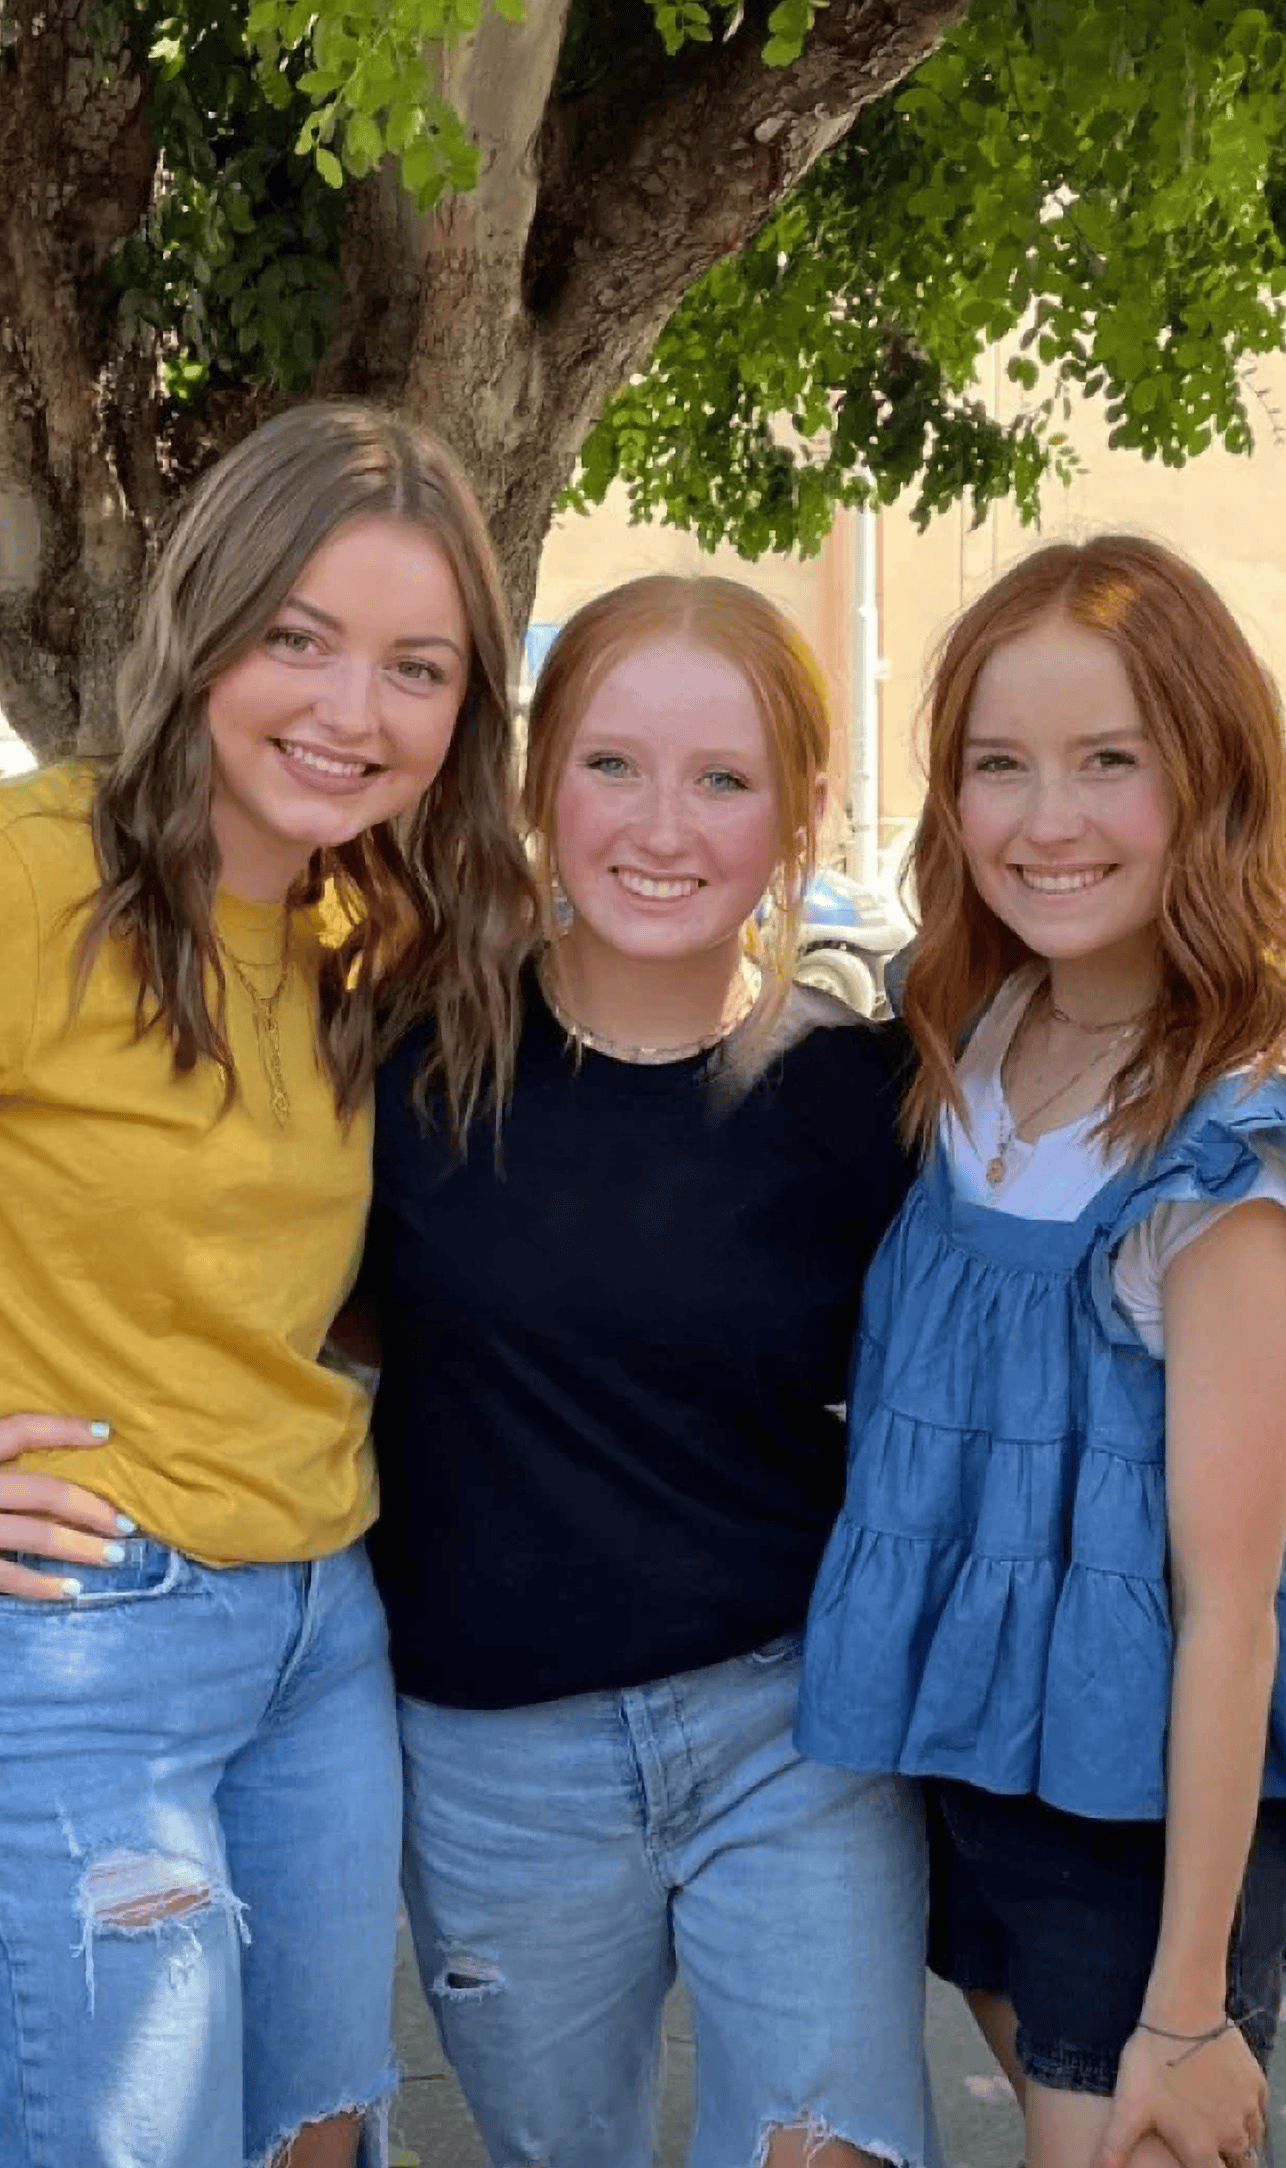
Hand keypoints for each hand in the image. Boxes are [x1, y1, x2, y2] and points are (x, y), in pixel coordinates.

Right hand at [0, 1413, 130, 1599]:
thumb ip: (4, 1458)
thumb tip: (45, 1455)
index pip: (21, 1431)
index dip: (63, 1429)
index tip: (106, 1432)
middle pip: (43, 1491)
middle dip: (90, 1506)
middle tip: (128, 1523)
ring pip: (35, 1535)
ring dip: (80, 1547)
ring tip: (115, 1557)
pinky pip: (8, 1576)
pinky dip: (42, 1585)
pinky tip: (72, 1590)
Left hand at [1093, 2021, 1265, 2167]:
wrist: (1184, 2012)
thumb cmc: (1152, 2060)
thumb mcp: (1128, 2105)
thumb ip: (1114, 2146)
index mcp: (1201, 2147)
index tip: (1200, 2162)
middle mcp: (1231, 2135)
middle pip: (1240, 2162)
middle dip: (1230, 2160)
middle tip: (1212, 2145)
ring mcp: (1247, 2108)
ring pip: (1252, 2137)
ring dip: (1241, 2138)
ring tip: (1222, 2127)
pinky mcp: (1256, 2083)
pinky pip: (1259, 2108)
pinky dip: (1251, 2111)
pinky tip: (1234, 2100)